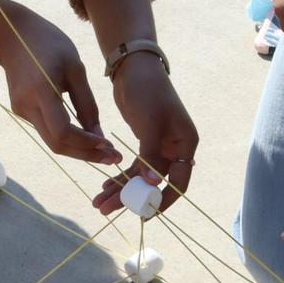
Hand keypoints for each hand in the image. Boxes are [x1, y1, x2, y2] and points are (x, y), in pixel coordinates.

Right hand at [0, 0, 121, 168]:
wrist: (11, 35)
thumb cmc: (48, 44)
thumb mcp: (75, 68)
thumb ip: (87, 104)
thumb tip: (99, 136)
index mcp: (41, 91)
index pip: (63, 132)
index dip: (86, 145)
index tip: (109, 147)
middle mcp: (27, 106)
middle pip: (57, 144)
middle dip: (86, 154)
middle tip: (112, 158)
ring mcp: (21, 111)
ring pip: (51, 141)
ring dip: (78, 149)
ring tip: (103, 151)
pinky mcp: (21, 111)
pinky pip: (47, 131)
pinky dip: (67, 138)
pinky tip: (85, 137)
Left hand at [91, 54, 197, 215]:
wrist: (134, 68)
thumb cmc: (148, 92)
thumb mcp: (150, 124)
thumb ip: (152, 154)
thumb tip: (154, 183)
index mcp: (185, 144)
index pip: (178, 182)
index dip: (162, 200)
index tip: (142, 214)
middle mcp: (175, 149)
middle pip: (155, 183)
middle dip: (131, 198)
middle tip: (107, 210)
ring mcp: (159, 147)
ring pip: (141, 177)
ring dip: (120, 190)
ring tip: (98, 203)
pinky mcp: (144, 143)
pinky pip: (133, 167)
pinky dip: (119, 177)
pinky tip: (103, 187)